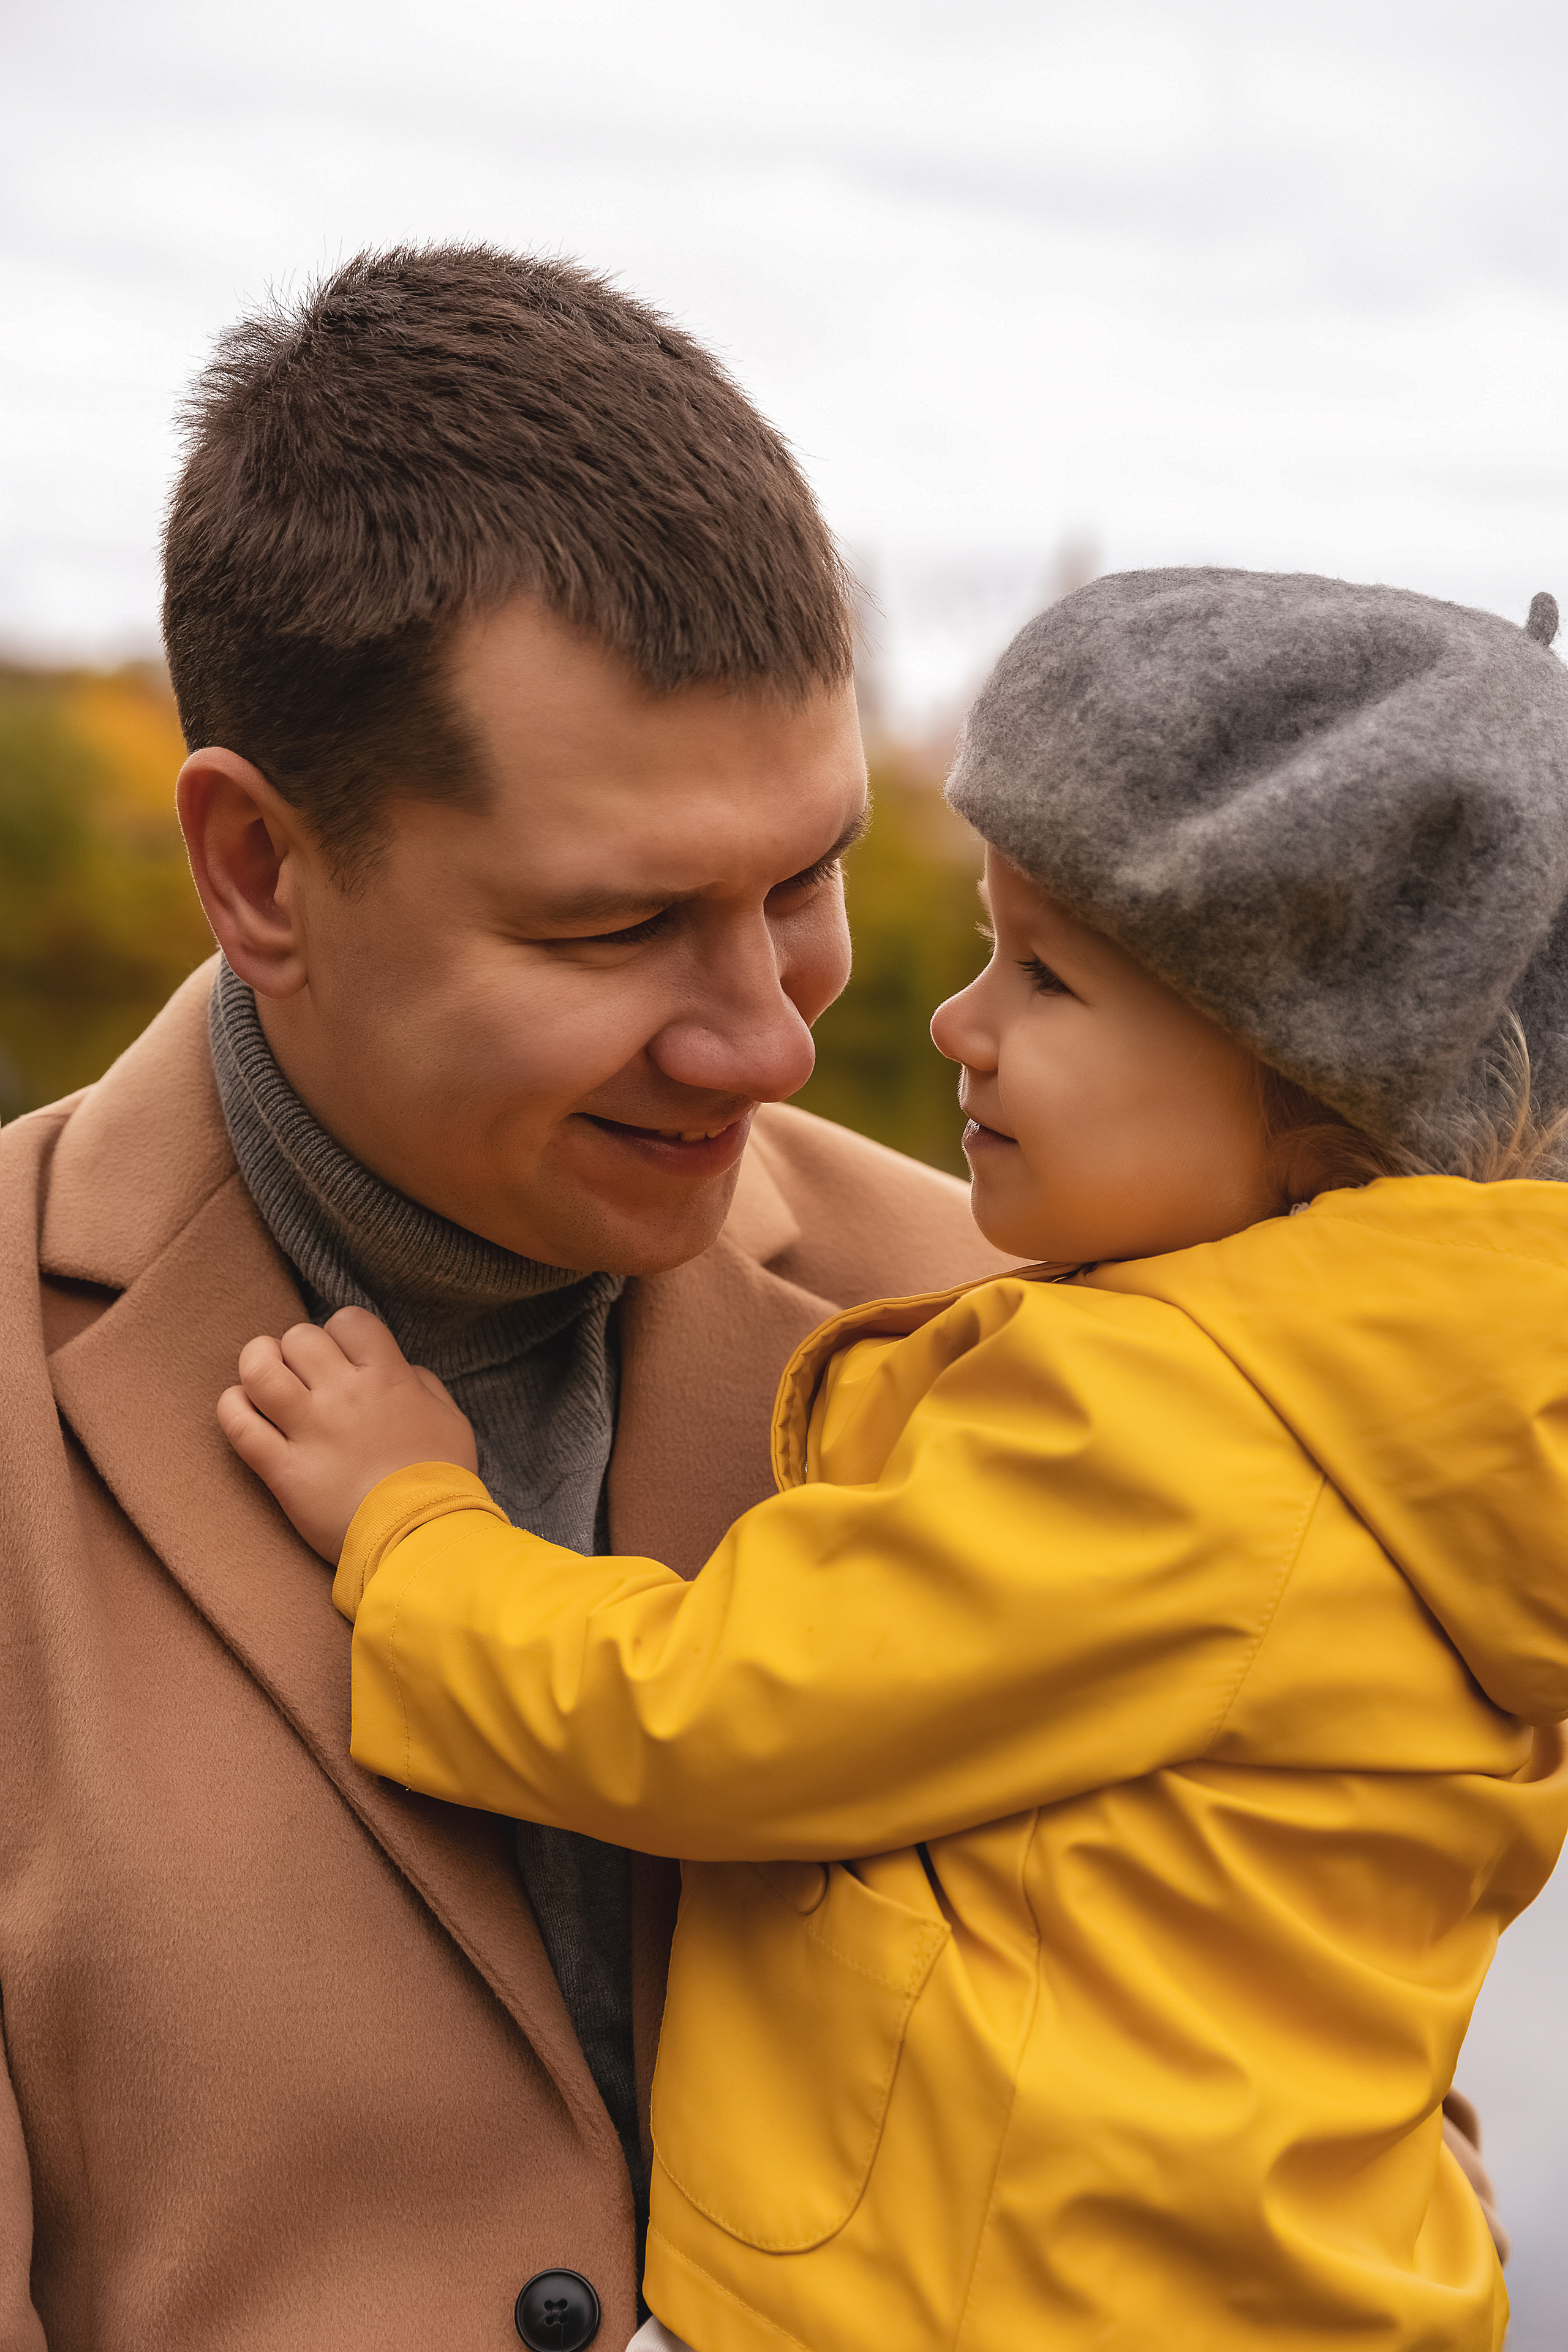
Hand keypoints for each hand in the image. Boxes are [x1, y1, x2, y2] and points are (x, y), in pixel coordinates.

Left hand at [217, 1307, 478, 1561]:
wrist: (423, 1538)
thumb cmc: (442, 1482)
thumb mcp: (451, 1421)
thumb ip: (422, 1385)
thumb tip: (400, 1370)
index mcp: (388, 1378)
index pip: (348, 1320)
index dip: (340, 1332)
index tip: (342, 1355)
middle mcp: (344, 1395)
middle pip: (299, 1338)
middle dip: (296, 1348)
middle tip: (301, 1374)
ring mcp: (310, 1431)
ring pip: (260, 1370)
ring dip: (255, 1364)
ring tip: (260, 1377)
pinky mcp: (282, 1470)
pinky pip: (239, 1425)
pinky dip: (232, 1408)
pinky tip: (243, 1410)